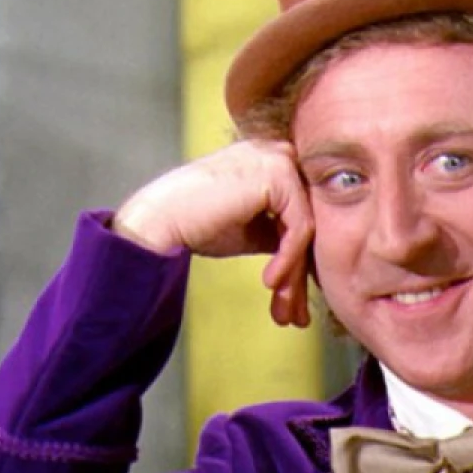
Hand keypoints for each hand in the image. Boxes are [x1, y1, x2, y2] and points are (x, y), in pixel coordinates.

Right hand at [114, 140, 313, 326]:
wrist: (160, 220)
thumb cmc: (197, 225)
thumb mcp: (252, 230)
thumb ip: (282, 234)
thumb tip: (312, 261)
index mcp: (273, 162)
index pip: (301, 216)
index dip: (298, 263)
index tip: (290, 301)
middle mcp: (280, 154)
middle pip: (309, 223)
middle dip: (300, 276)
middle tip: (294, 318)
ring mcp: (280, 159)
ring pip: (307, 229)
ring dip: (294, 276)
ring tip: (282, 310)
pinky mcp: (278, 172)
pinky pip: (299, 227)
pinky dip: (288, 260)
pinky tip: (271, 283)